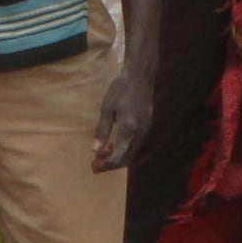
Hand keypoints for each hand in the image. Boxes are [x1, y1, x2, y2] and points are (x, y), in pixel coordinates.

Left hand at [92, 54, 154, 170]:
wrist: (140, 76)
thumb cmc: (120, 90)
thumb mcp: (107, 109)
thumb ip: (102, 131)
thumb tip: (94, 150)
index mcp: (129, 129)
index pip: (118, 157)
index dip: (105, 165)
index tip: (94, 166)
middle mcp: (140, 133)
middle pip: (127, 159)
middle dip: (111, 164)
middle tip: (96, 165)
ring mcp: (146, 129)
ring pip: (132, 152)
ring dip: (118, 157)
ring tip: (102, 154)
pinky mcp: (147, 125)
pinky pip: (136, 144)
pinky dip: (125, 149)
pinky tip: (114, 143)